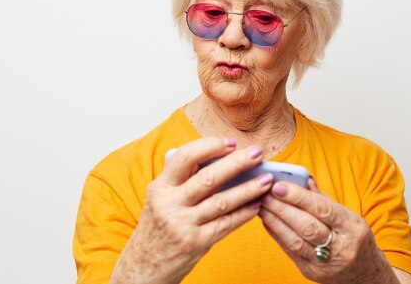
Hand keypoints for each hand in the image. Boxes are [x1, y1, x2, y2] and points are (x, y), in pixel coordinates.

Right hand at [110, 137, 273, 283]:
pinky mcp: (196, 243)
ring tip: (266, 180)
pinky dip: (244, 213)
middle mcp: (170, 204)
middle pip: (209, 178)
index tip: (230, 142)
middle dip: (237, 163)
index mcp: (160, 187)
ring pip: (222, 202)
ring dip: (248, 189)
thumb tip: (215, 157)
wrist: (143, 267)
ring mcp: (183, 225)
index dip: (209, 146)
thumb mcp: (159, 199)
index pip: (184, 157)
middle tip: (258, 153)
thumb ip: (180, 179)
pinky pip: (226, 224)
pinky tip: (257, 204)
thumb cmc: (157, 227)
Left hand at [259, 178, 398, 283]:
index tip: (278, 185)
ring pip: (295, 241)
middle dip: (282, 208)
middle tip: (263, 192)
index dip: (299, 197)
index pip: (323, 209)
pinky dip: (276, 233)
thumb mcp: (347, 215)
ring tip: (261, 204)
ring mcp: (326, 264)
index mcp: (352, 228)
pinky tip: (267, 220)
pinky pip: (289, 250)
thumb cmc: (352, 237)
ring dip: (274, 220)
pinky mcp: (311, 273)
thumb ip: (323, 198)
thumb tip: (302, 177)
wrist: (363, 273)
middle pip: (307, 226)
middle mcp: (341, 248)